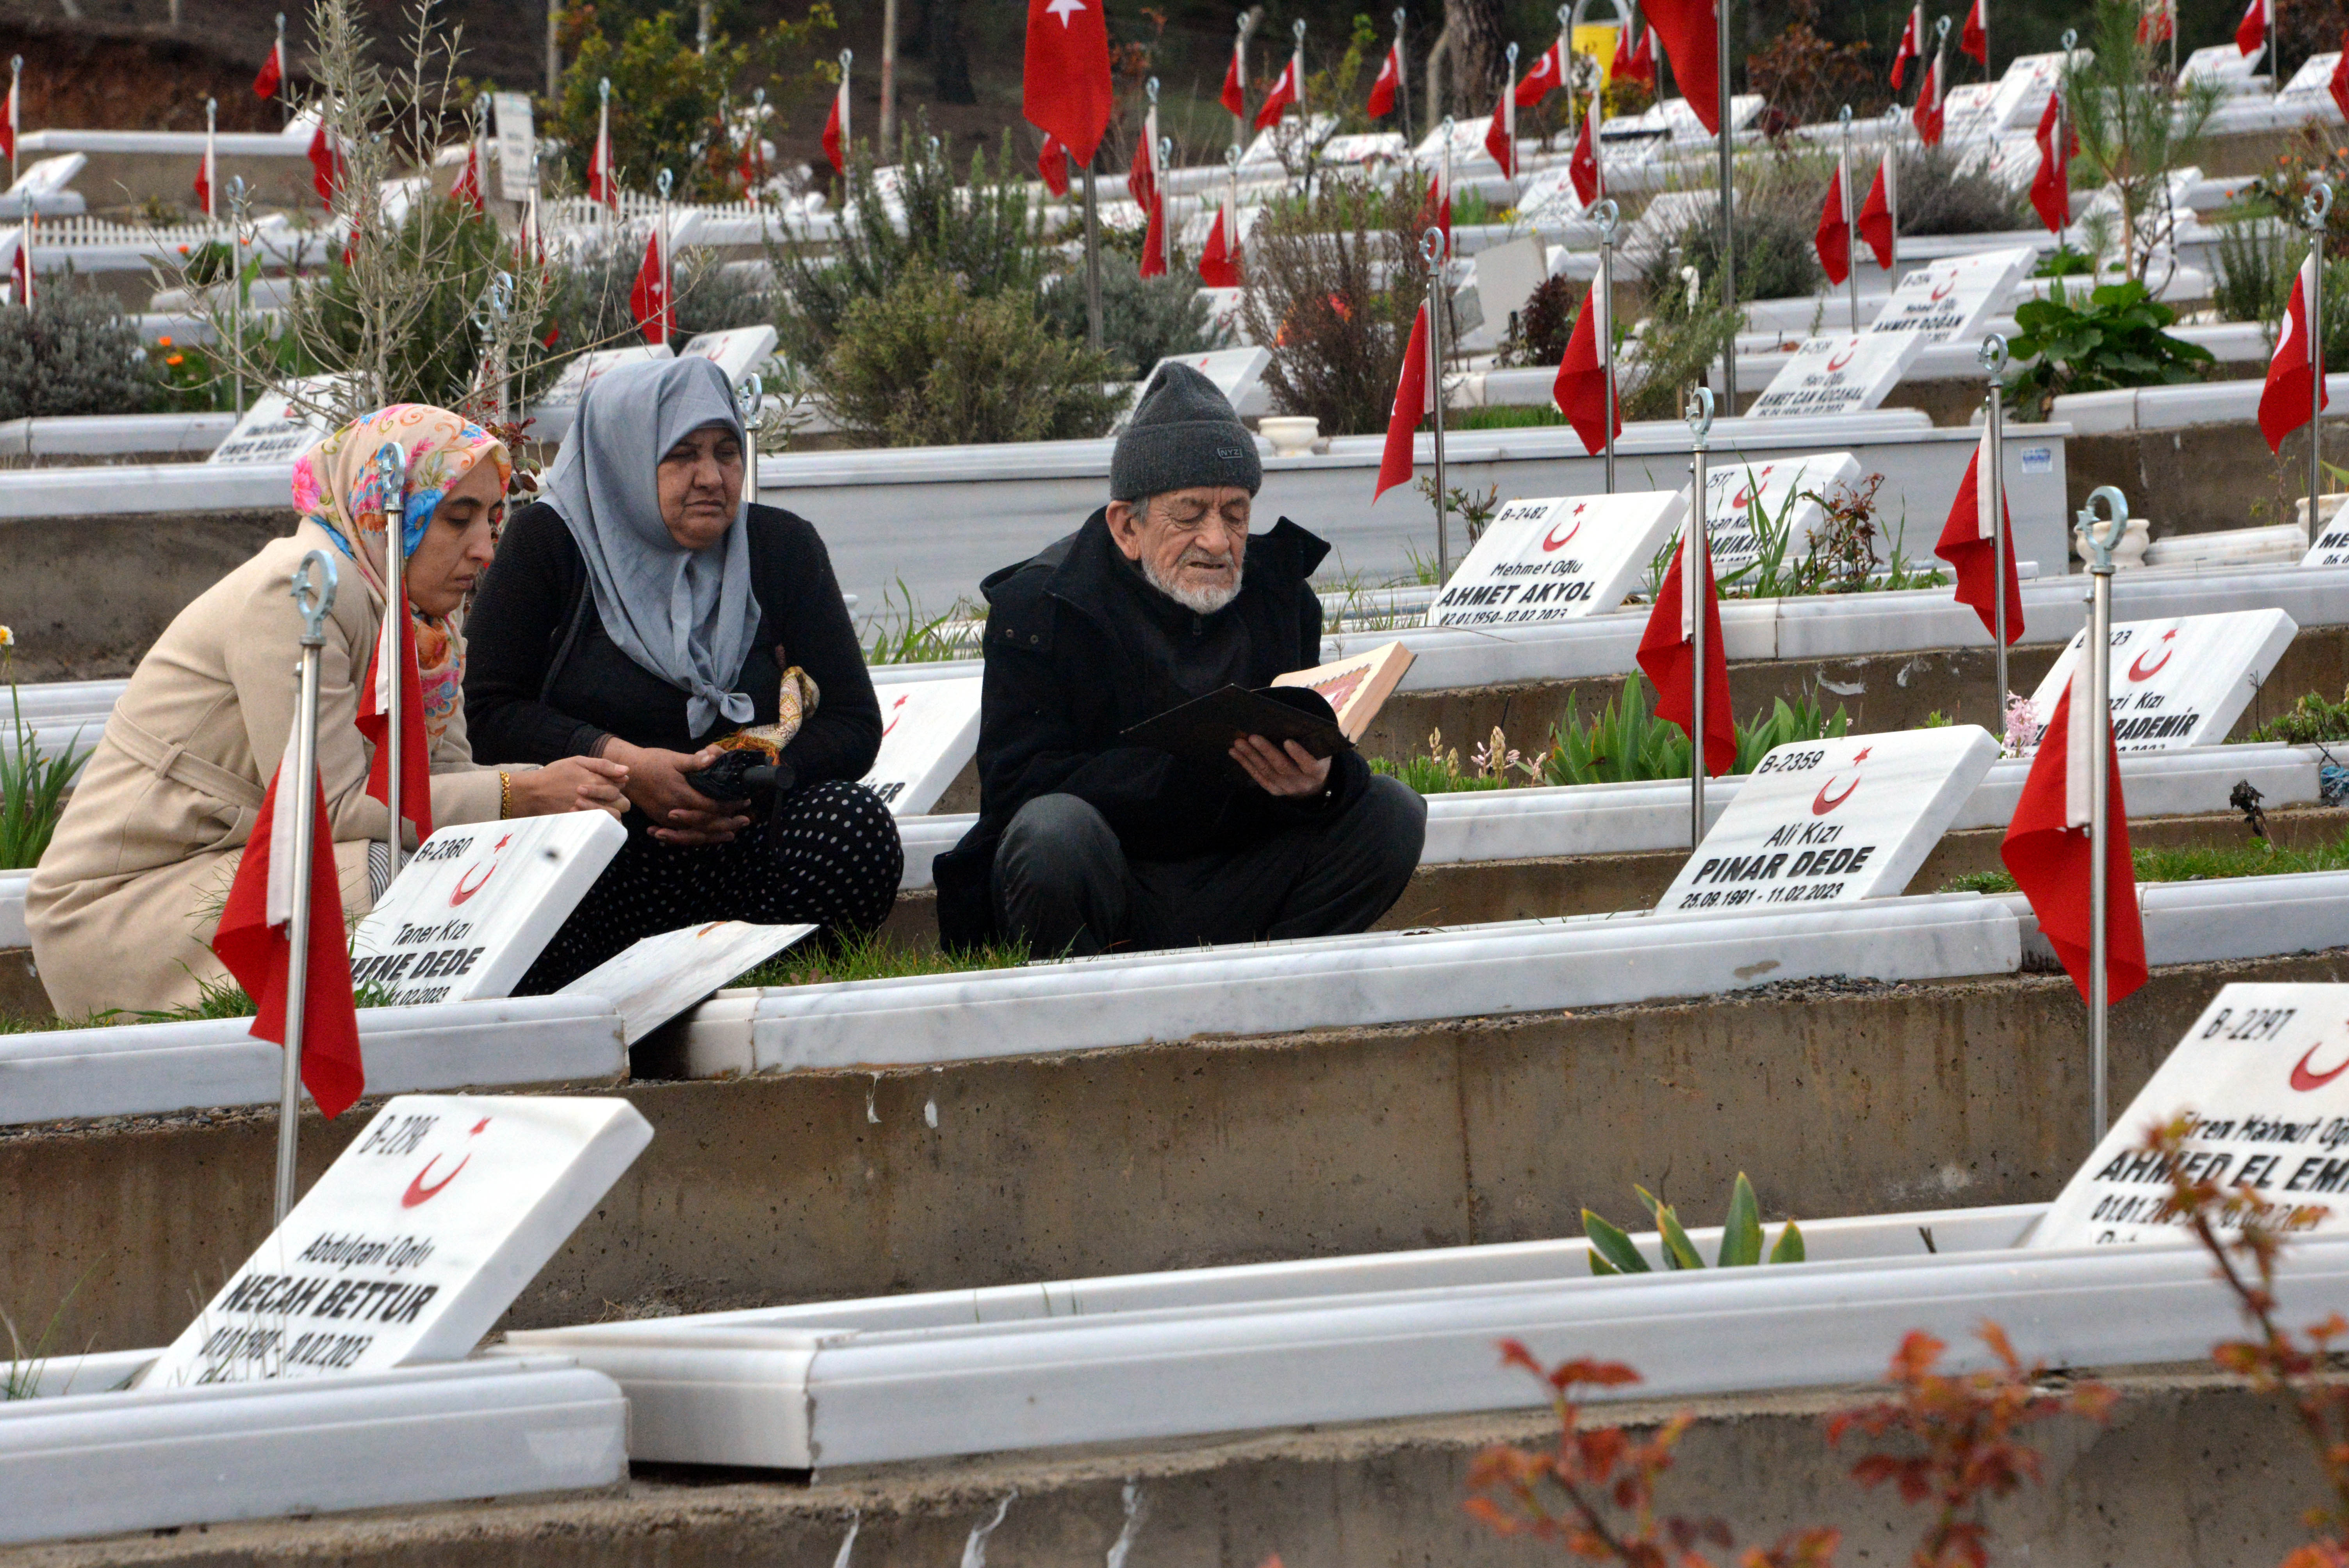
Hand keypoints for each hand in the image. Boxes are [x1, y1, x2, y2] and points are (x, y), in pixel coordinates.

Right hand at [507, 755, 628, 818]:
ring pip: (614, 818)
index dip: (616, 784)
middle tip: (605, 797)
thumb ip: (603, 765)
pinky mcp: (582, 823)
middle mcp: (594, 798)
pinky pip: (601, 827)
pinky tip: (593, 816)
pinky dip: (601, 822)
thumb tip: (626, 771)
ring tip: (599, 807)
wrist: (532, 793)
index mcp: (595, 781)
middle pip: (623, 804)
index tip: (606, 783)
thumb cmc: (555, 774)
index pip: (619, 786)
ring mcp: (588, 813)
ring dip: (611, 812)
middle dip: (618, 800)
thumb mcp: (578, 762)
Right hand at [603, 739, 751, 844]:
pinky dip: (698, 836)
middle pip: (707, 824)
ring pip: (695, 833)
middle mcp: (676, 810)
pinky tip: (709, 835)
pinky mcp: (662, 820)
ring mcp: (667, 818)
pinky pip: (683, 834)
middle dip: (728, 823)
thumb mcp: (673, 758)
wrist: (627, 774)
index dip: (729, 805)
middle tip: (746, 820)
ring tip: (732, 833)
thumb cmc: (651, 763)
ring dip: (715, 834)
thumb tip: (714, 757)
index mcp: (681, 794)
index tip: (744, 801)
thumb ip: (694, 762)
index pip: (711, 805)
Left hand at [1230, 734, 1331, 798]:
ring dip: (1251, 756)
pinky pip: (1258, 777)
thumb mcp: (1319, 751)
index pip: (1308, 763)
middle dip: (1266, 751)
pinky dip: (1246, 764)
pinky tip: (1235, 753)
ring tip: (1239, 743)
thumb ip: (1310, 741)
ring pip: (1267, 772)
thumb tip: (1291, 719)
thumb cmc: (1315, 758)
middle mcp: (1302, 782)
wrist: (1312, 785)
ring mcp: (1287, 788)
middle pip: (1282, 767)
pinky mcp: (1274, 790)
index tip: (1287, 741)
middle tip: (1252, 737)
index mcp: (1317, 772)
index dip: (1298, 754)